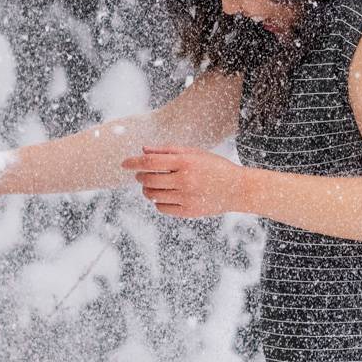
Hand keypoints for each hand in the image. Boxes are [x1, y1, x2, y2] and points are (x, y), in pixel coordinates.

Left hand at [121, 145, 246, 217]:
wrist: (237, 189)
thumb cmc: (213, 167)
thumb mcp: (194, 153)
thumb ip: (167, 151)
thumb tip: (143, 150)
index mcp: (185, 162)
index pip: (150, 162)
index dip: (133, 162)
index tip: (124, 163)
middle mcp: (184, 180)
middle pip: (148, 179)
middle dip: (140, 176)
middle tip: (141, 174)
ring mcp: (186, 197)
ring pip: (152, 194)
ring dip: (147, 189)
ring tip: (152, 185)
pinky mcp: (188, 211)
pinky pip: (161, 207)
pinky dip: (157, 201)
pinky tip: (164, 195)